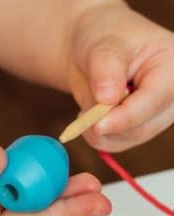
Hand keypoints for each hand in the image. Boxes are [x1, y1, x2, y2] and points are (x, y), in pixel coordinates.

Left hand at [68, 3, 173, 151]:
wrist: (91, 50)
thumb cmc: (103, 39)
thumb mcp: (103, 47)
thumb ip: (106, 71)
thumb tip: (108, 99)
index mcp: (173, 67)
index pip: (154, 100)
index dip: (126, 116)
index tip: (98, 125)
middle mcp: (170, 95)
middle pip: (143, 127)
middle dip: (108, 125)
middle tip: (83, 115)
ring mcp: (155, 115)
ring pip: (128, 139)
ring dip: (99, 131)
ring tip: (86, 107)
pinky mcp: (137, 128)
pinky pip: (116, 143)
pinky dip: (96, 136)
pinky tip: (89, 116)